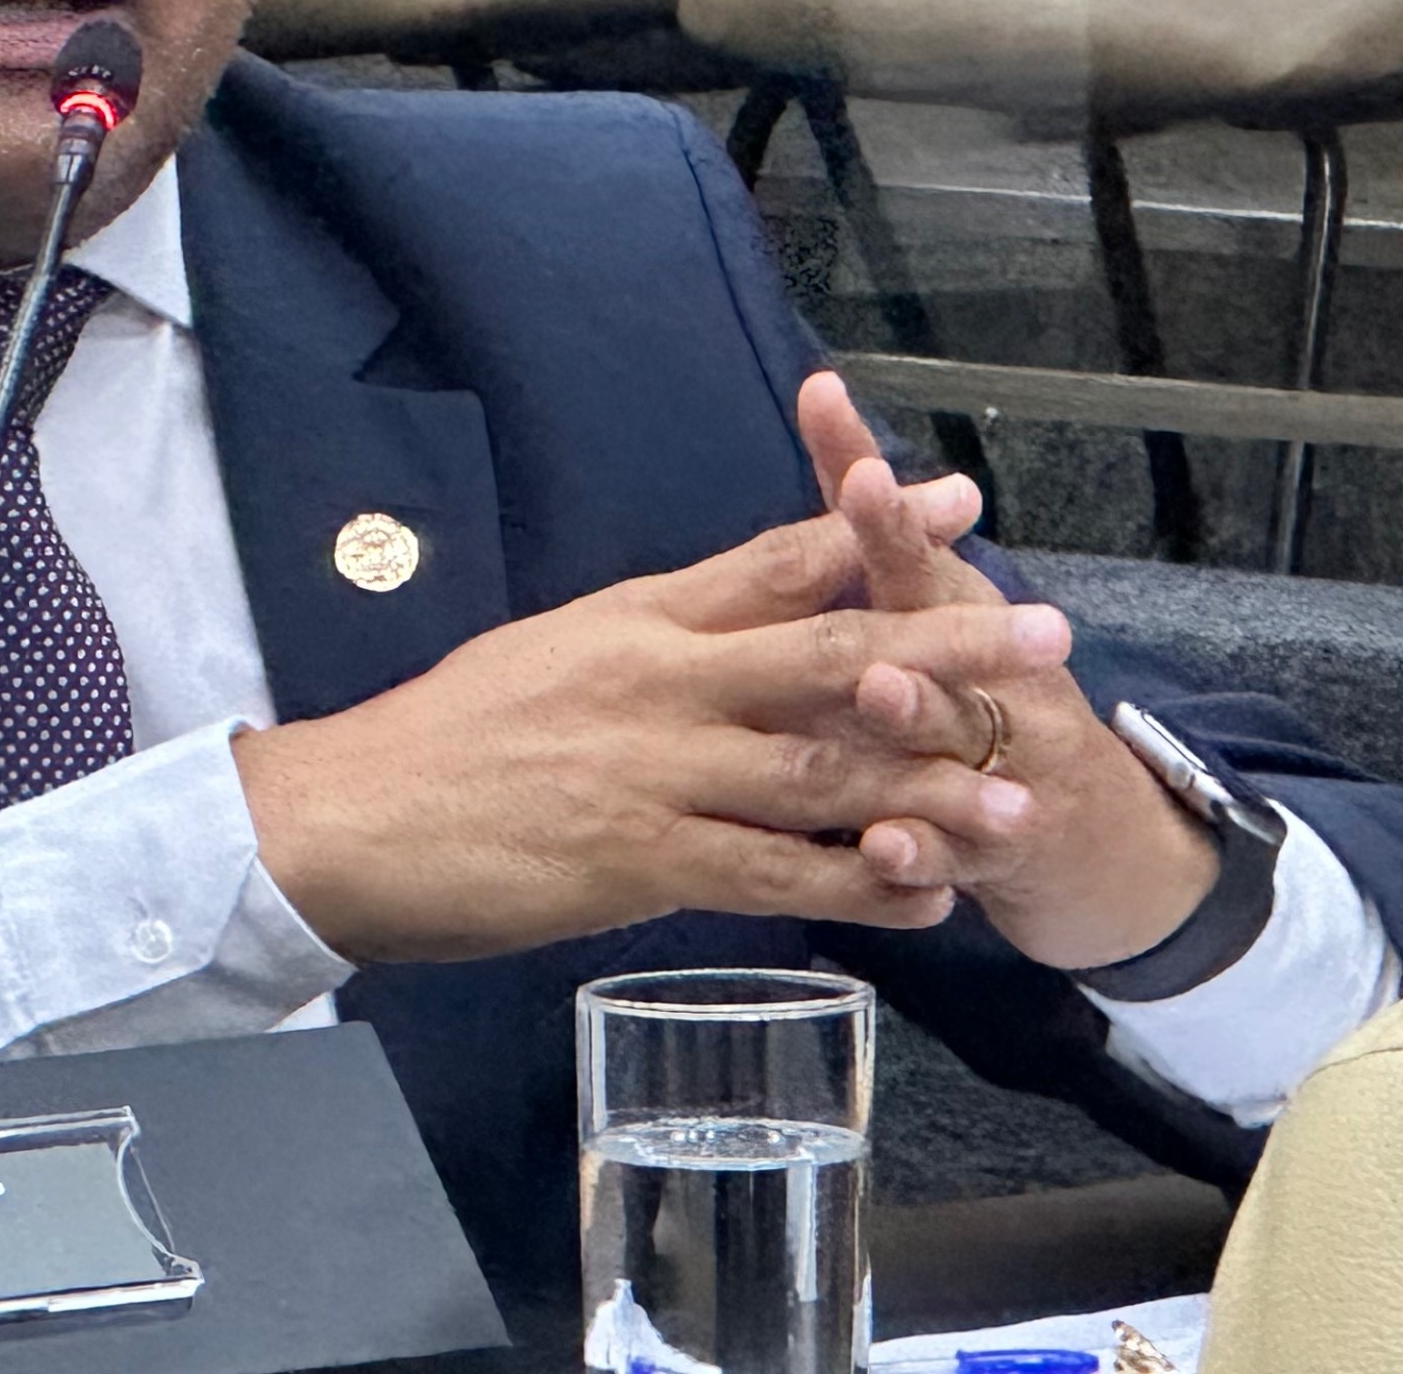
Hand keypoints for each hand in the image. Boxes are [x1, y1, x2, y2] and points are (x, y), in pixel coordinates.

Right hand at [232, 501, 1071, 964]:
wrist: (353, 814)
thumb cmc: (444, 737)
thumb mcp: (548, 651)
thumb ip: (645, 643)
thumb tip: (721, 628)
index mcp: (638, 619)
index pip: (776, 559)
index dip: (874, 530)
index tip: (960, 503)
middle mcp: (660, 682)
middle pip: (829, 655)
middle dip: (950, 645)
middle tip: (1049, 634)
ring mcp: (656, 772)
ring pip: (822, 774)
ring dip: (932, 786)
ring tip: (1021, 796)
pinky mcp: (642, 862)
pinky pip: (776, 876)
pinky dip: (859, 888)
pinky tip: (927, 899)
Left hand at [794, 374, 1222, 970]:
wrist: (1107, 844)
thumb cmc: (990, 703)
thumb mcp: (938, 615)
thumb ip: (873, 529)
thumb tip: (822, 404)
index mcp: (956, 614)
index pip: (913, 544)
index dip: (882, 502)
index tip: (849, 447)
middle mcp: (988, 676)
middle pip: (943, 627)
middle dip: (904, 582)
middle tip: (864, 532)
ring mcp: (998, 764)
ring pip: (951, 738)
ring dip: (913, 715)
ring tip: (875, 692)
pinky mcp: (998, 851)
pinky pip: (957, 851)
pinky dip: (922, 851)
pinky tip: (887, 847)